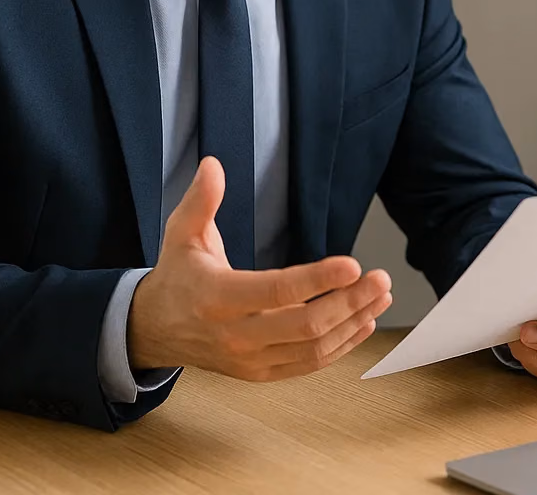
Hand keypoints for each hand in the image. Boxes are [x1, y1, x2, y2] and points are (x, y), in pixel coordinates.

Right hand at [128, 156, 393, 380]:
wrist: (154, 330)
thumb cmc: (177, 276)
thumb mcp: (180, 234)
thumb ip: (201, 200)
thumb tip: (213, 164)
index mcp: (217, 297)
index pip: (276, 290)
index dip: (317, 279)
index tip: (353, 264)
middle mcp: (236, 335)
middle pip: (305, 325)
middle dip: (349, 302)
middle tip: (381, 278)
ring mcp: (250, 360)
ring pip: (313, 348)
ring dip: (353, 322)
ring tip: (381, 297)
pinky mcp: (260, 373)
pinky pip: (308, 364)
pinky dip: (341, 346)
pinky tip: (364, 323)